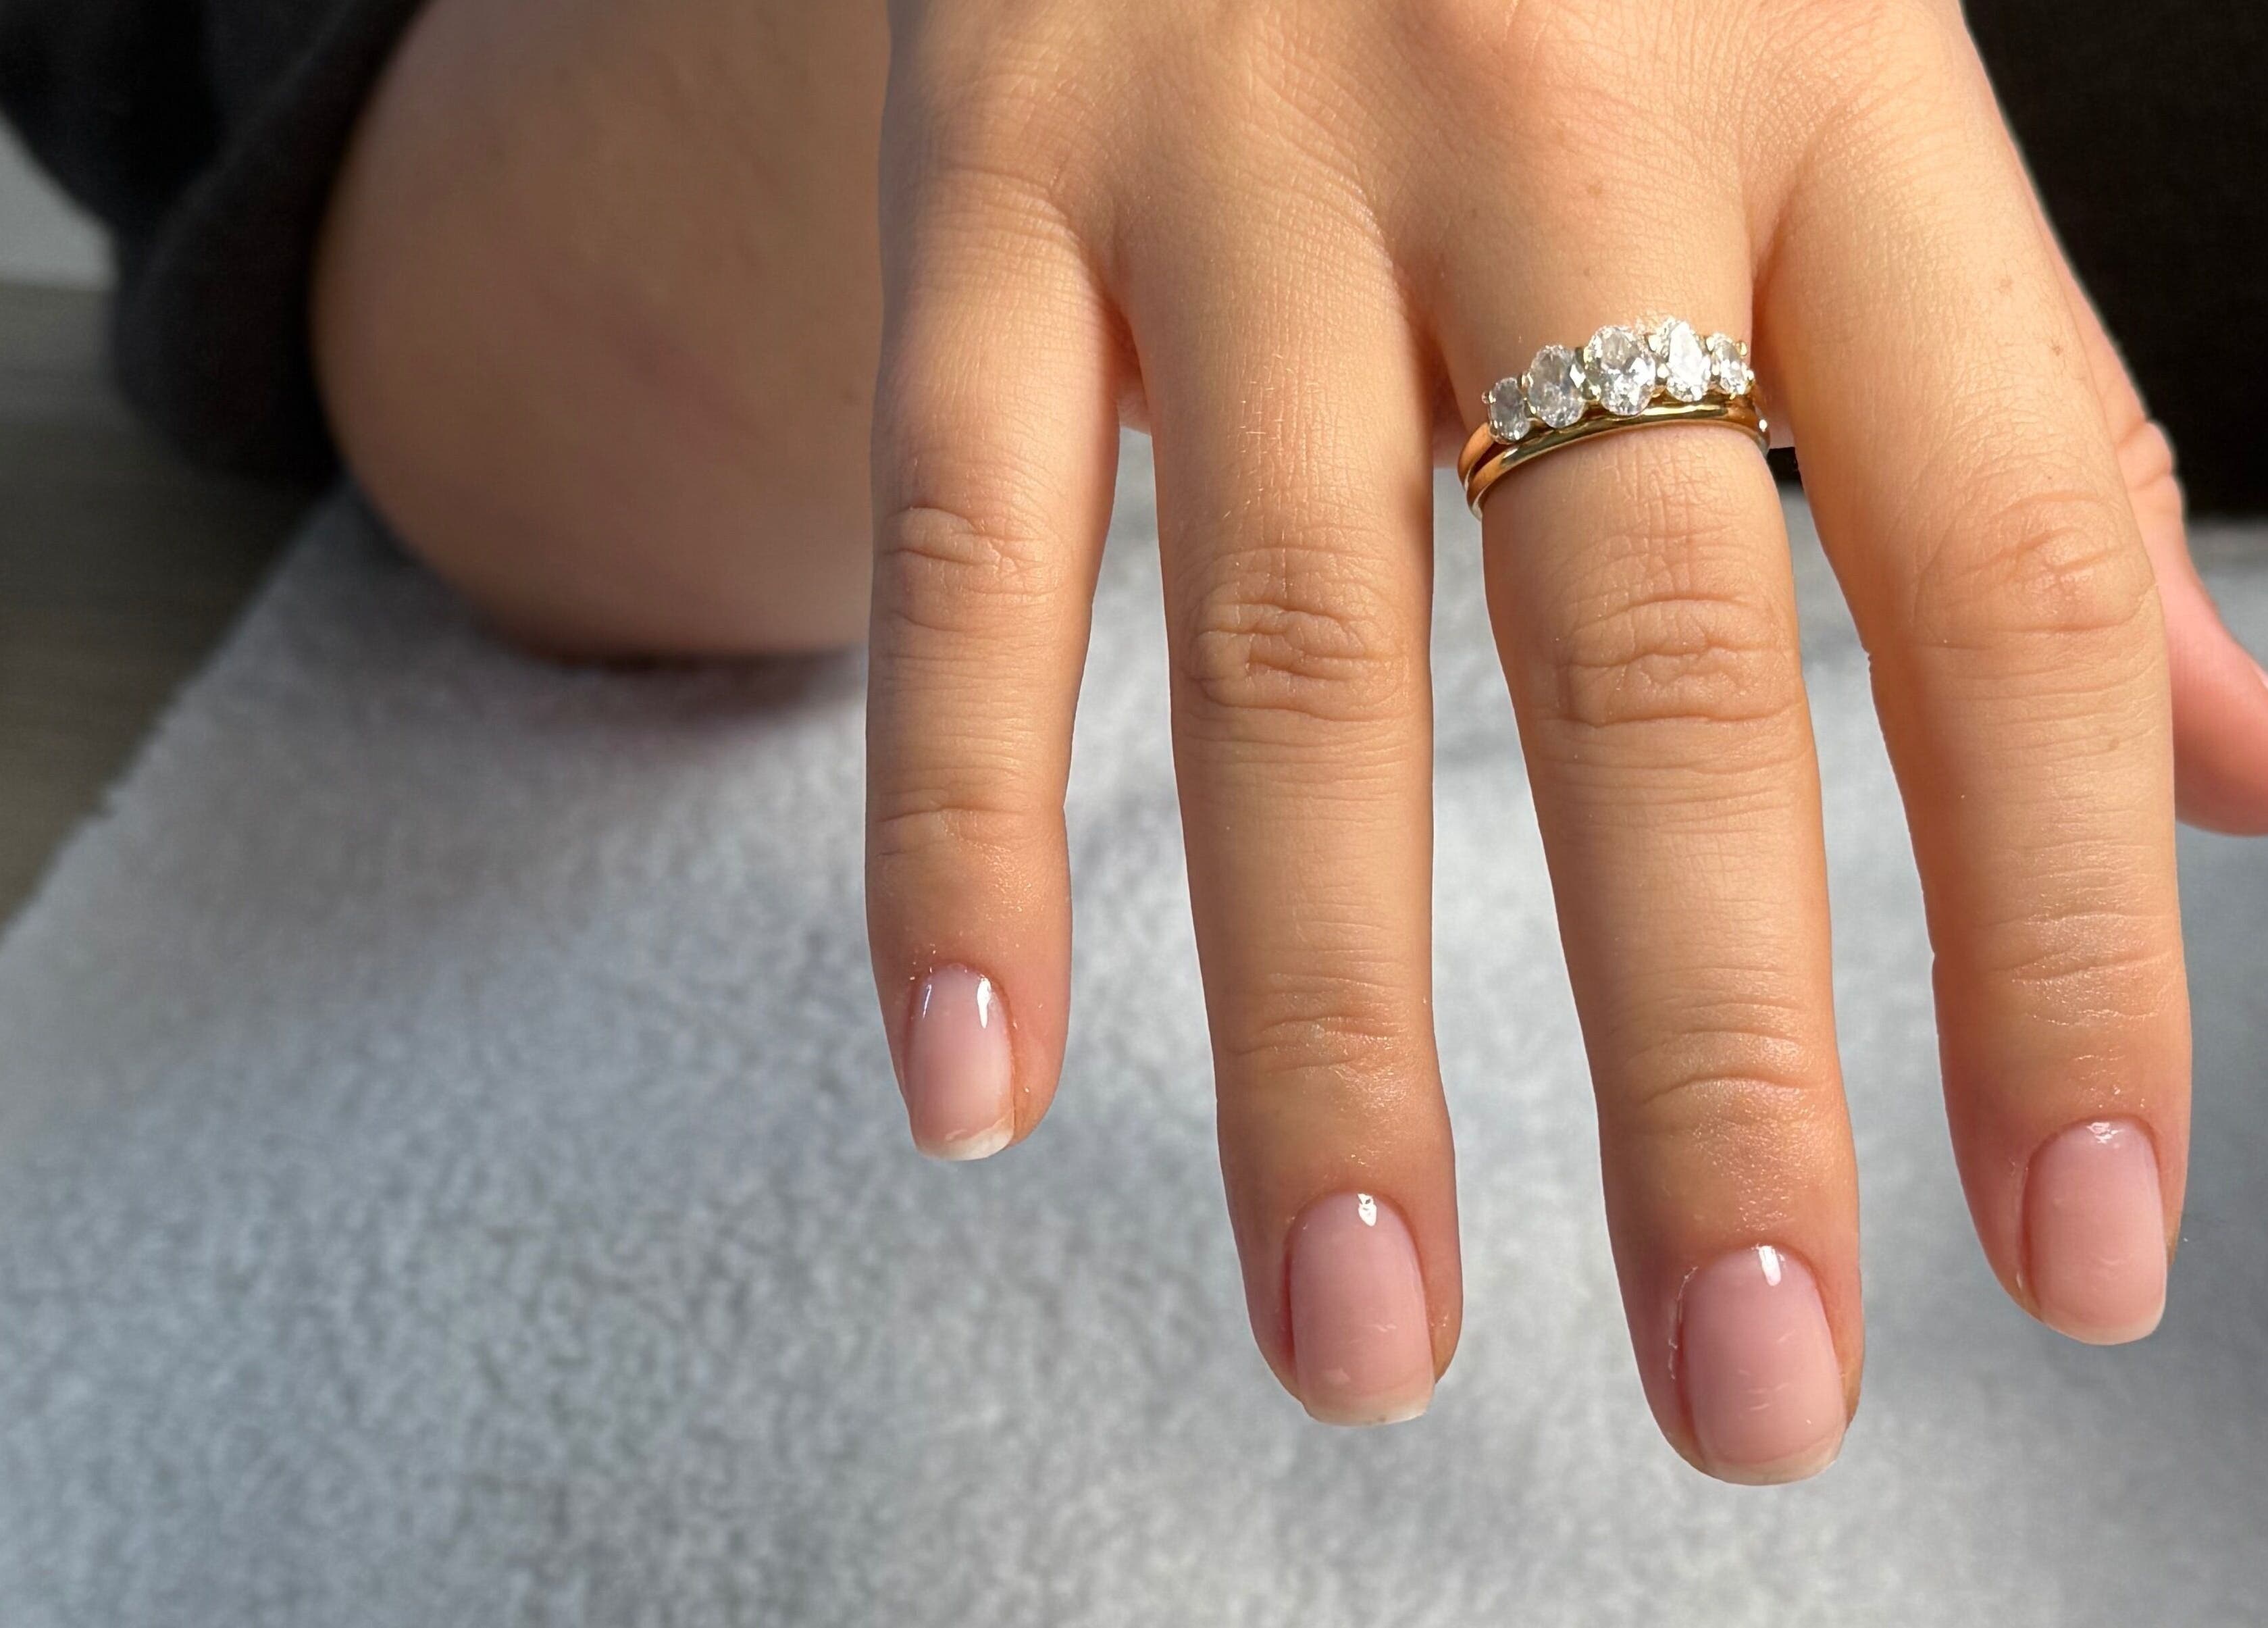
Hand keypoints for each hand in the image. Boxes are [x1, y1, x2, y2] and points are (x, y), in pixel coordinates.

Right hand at [860, 0, 2267, 1479]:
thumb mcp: (1854, 98)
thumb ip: (2019, 430)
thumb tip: (2235, 768)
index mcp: (1829, 92)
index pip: (2002, 567)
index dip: (2057, 931)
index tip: (2077, 1253)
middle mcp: (1546, 112)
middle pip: (1645, 660)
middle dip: (1704, 1065)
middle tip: (1742, 1394)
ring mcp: (1230, 158)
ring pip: (1282, 652)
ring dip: (1318, 1033)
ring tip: (1359, 1334)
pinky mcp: (982, 178)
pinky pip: (955, 534)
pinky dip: (953, 820)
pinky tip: (970, 1082)